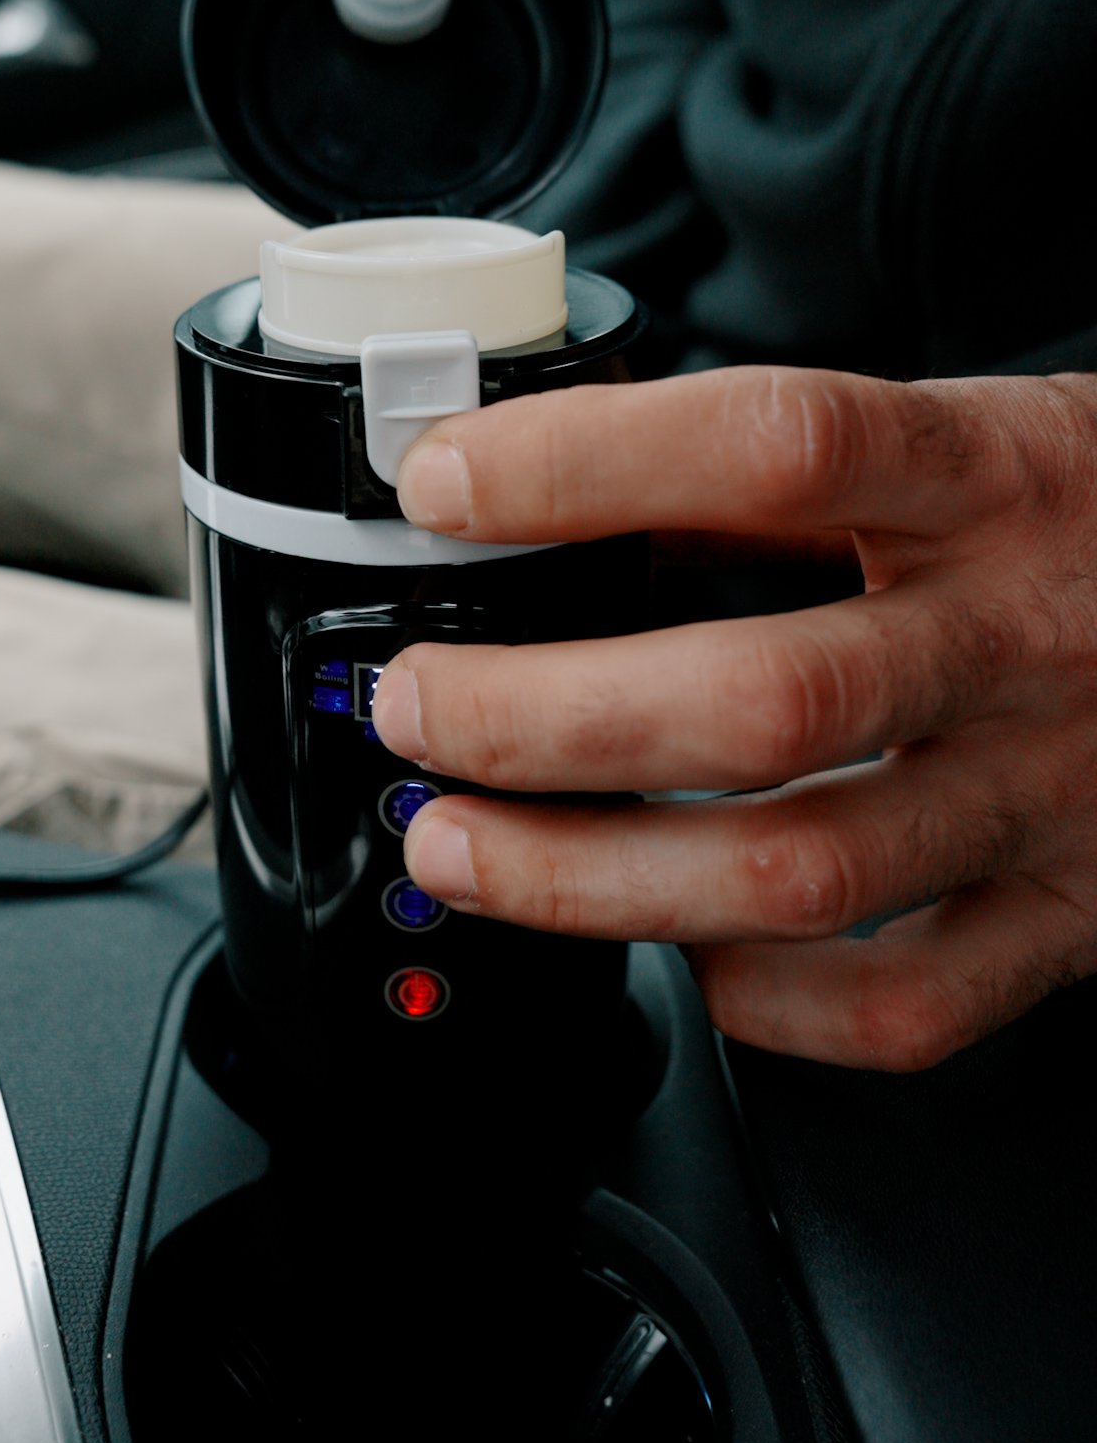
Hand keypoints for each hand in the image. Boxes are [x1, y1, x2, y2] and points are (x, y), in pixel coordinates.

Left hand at [369, 369, 1096, 1068]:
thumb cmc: (1088, 518)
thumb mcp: (958, 438)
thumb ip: (768, 480)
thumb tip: (537, 498)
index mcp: (993, 476)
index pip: (777, 447)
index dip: (588, 466)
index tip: (442, 486)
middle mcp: (1024, 637)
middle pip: (765, 698)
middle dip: (539, 717)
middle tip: (413, 710)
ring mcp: (1052, 794)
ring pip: (800, 874)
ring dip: (587, 878)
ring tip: (461, 847)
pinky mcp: (1072, 918)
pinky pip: (899, 1004)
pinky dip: (757, 997)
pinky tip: (679, 947)